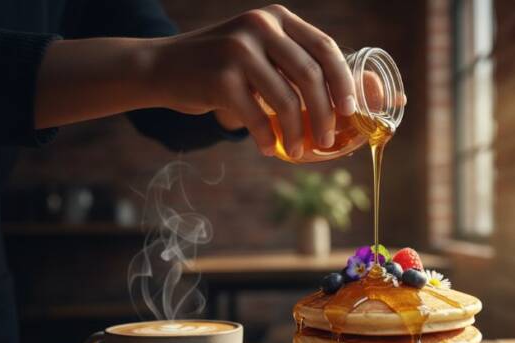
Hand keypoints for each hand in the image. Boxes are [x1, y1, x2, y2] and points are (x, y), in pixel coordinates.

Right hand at [144, 5, 355, 157]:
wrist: (163, 67)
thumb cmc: (223, 68)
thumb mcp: (261, 52)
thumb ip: (295, 65)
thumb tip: (349, 101)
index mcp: (278, 18)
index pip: (325, 48)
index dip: (344, 82)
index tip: (350, 111)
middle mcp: (260, 26)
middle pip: (311, 76)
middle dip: (324, 115)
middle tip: (326, 141)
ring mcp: (238, 49)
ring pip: (286, 101)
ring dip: (296, 134)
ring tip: (296, 151)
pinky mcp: (219, 77)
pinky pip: (257, 117)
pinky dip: (265, 138)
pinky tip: (266, 147)